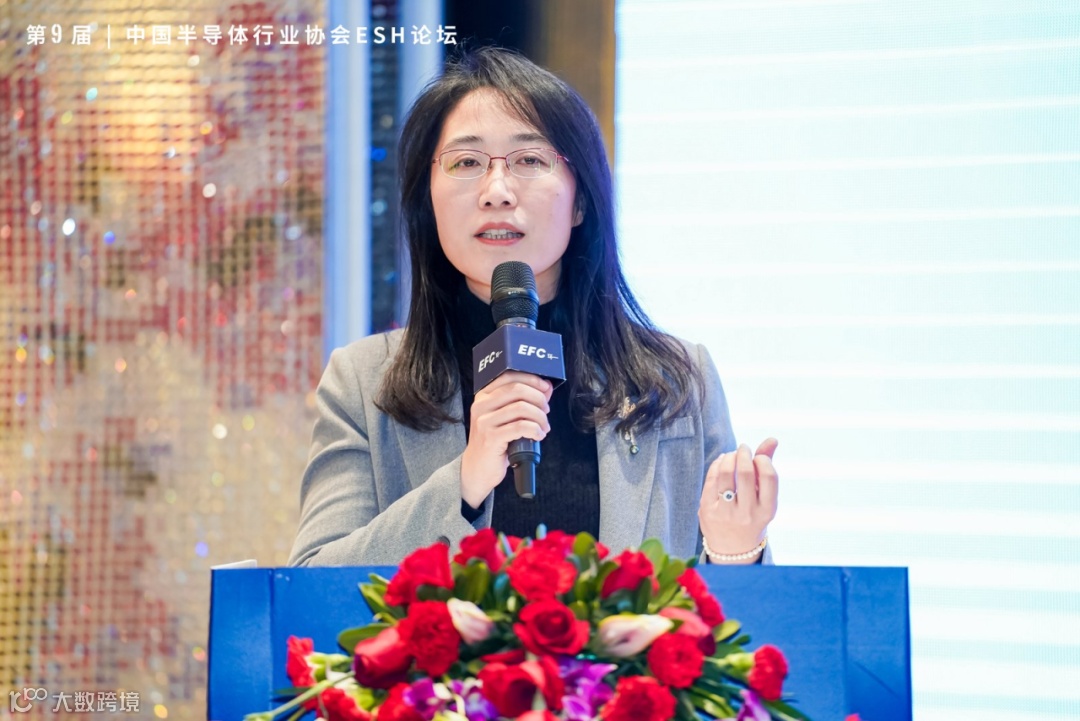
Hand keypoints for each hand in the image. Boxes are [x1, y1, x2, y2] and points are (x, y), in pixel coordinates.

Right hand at [461, 371, 552, 507]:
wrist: (477, 469)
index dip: (531, 379)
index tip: (545, 388)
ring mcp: (484, 421)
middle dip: (538, 399)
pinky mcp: (491, 437)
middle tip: (546, 412)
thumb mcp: (507, 418)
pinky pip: (520, 427)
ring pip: (521, 408)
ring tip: (544, 427)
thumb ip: (524, 401)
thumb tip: (547, 387)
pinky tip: (539, 436)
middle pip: (517, 390)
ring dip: (540, 417)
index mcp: (484, 396)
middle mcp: (481, 405)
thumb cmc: (495, 442)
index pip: (509, 375)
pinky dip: (535, 430)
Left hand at [698, 438, 778, 563]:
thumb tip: (772, 439)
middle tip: (743, 448)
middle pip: (746, 472)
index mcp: (767, 510)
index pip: (769, 476)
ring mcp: (726, 514)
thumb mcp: (764, 498)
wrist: (732, 549)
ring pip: (725, 474)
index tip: (758, 457)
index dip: (763, 460)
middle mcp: (747, 513)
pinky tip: (720, 462)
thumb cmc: (752, 516)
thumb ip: (767, 468)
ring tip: (731, 454)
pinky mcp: (707, 511)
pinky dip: (716, 466)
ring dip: (728, 457)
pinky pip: (711, 480)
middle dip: (744, 453)